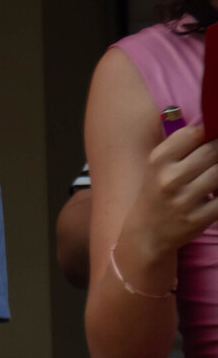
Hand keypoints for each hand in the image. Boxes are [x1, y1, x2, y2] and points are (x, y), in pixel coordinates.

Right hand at [123, 123, 217, 260]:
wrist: (146, 232)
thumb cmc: (156, 192)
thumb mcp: (157, 165)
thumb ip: (181, 144)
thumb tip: (210, 124)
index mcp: (158, 160)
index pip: (194, 133)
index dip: (210, 131)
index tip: (214, 135)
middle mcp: (170, 178)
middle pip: (213, 151)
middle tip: (217, 156)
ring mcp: (184, 200)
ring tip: (216, 172)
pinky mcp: (198, 218)